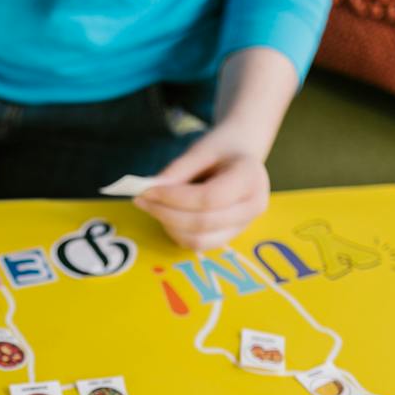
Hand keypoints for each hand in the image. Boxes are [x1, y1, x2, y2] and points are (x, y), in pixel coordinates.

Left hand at [135, 123, 271, 250]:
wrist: (242, 156)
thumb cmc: (222, 149)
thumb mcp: (201, 149)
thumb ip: (178, 170)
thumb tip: (151, 190)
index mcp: (250, 178)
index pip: (209, 197)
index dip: (174, 197)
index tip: (147, 190)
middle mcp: (254, 207)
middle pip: (203, 222)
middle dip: (166, 213)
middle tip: (141, 200)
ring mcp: (244, 226)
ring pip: (199, 240)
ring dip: (169, 226)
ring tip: (153, 206)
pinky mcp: (230, 236)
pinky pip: (198, 244)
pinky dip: (177, 233)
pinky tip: (167, 215)